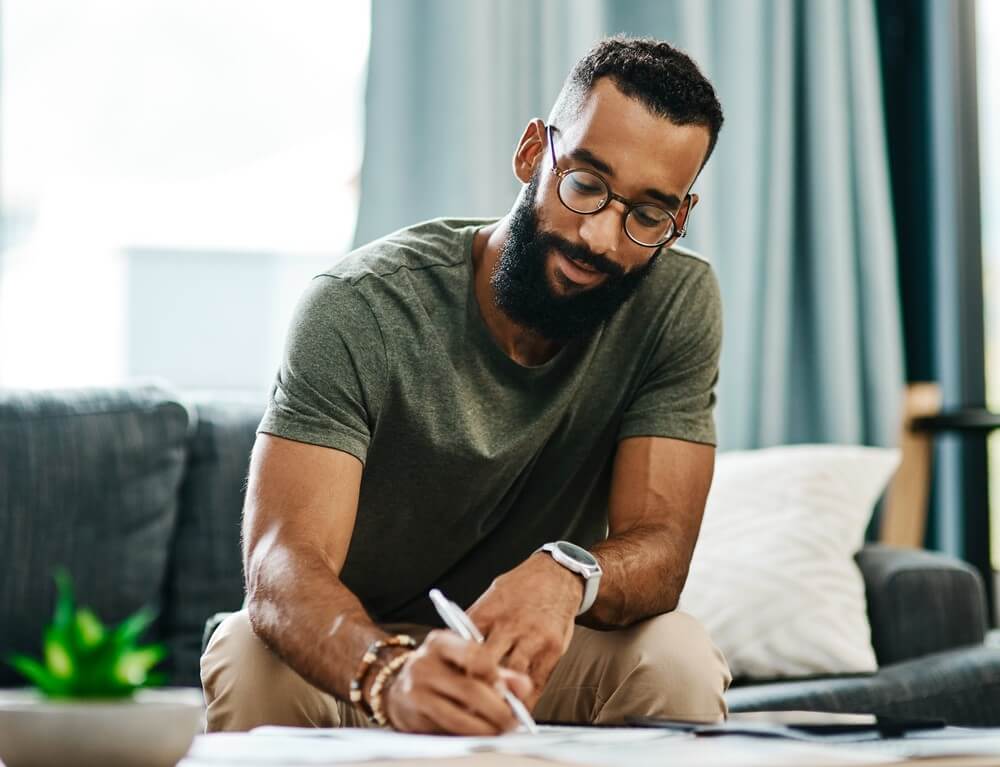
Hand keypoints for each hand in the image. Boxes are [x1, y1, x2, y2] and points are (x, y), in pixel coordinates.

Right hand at [381, 630, 532, 734]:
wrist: (397, 686)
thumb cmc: (440, 671)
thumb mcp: (464, 662)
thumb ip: (497, 672)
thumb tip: (524, 686)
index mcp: (439, 642)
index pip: (474, 655)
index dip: (496, 676)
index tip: (509, 692)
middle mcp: (423, 663)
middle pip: (470, 690)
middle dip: (497, 710)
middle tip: (512, 721)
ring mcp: (414, 691)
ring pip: (458, 716)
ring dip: (484, 729)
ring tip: (498, 731)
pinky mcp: (411, 717)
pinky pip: (445, 731)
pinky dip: (466, 736)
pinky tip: (477, 734)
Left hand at [466, 553, 582, 707]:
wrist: (557, 575)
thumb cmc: (519, 589)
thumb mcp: (491, 598)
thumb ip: (474, 625)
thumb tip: (453, 652)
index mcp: (487, 613)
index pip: (463, 648)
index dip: (454, 671)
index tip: (448, 690)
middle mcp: (509, 625)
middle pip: (484, 664)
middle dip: (475, 687)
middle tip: (467, 707)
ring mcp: (533, 638)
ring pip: (512, 676)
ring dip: (502, 698)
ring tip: (492, 715)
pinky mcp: (553, 649)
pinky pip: (537, 682)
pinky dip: (526, 701)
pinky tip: (518, 712)